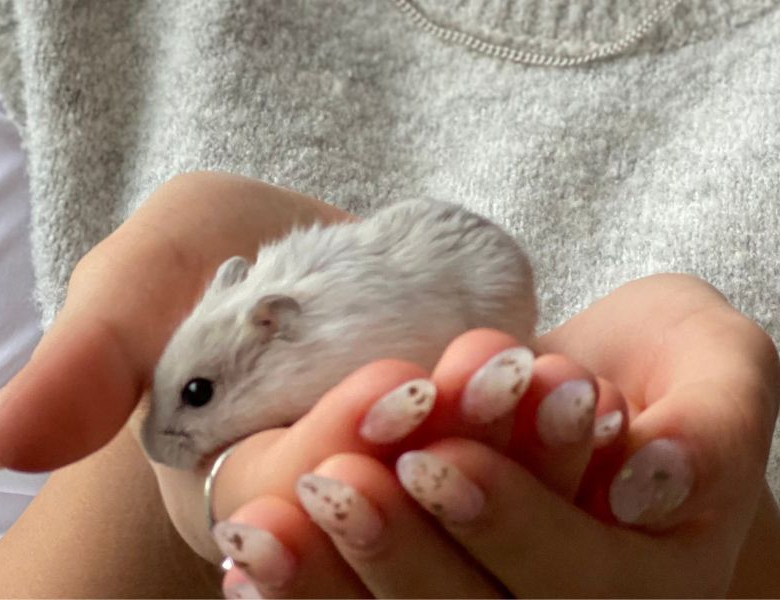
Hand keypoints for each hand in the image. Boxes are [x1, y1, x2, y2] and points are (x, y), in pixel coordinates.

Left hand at [217, 275, 779, 597]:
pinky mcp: (441, 577)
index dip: (510, 527)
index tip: (437, 459)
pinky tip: (252, 559)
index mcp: (652, 579)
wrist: (612, 378)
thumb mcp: (718, 365)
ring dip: (331, 583)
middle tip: (337, 486)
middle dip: (403, 556)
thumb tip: (649, 486)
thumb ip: (711, 426)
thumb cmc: (666, 364)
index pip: (581, 582)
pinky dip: (307, 587)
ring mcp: (495, 597)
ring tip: (264, 530)